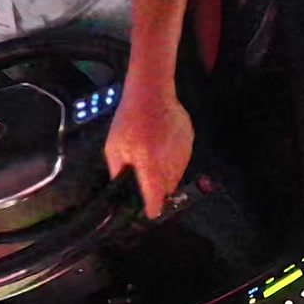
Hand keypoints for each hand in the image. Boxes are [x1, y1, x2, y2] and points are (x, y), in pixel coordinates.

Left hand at [104, 85, 193, 218]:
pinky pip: (182, 159)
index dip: (151, 209)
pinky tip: (162, 144)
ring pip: (177, 175)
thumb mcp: (114, 147)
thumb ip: (118, 172)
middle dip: (158, 189)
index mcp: (150, 168)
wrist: (151, 92)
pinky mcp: (189, 142)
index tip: (148, 211)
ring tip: (153, 156)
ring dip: (166, 174)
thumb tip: (120, 189)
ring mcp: (183, 153)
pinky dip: (173, 158)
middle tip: (146, 178)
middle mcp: (170, 164)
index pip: (156, 201)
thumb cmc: (128, 120)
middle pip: (168, 190)